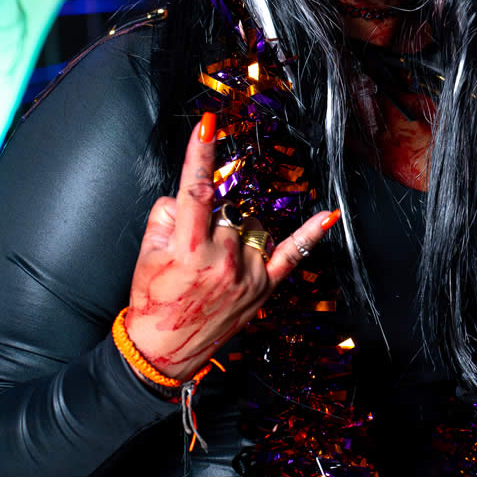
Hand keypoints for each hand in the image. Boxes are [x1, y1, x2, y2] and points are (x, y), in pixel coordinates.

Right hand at [124, 112, 334, 379]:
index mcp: (190, 249)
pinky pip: (292, 255)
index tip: (207, 125)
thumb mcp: (146, 256)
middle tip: (191, 249)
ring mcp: (249, 273)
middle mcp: (224, 259)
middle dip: (209, 218)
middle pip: (226, 209)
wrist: (163, 351)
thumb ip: (166, 217)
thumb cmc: (153, 301)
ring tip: (212, 262)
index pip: (197, 191)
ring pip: (250, 224)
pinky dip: (309, 234)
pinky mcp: (265, 287)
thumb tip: (188, 194)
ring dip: (235, 231)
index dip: (201, 155)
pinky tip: (329, 216)